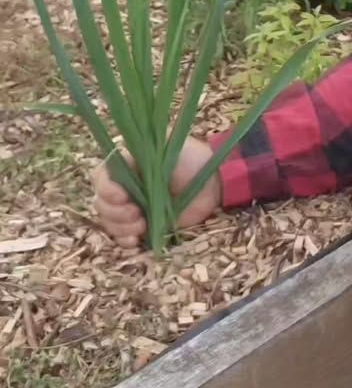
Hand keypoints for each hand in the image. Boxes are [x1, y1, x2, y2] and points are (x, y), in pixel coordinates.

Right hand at [93, 136, 221, 248]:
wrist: (214, 180)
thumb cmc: (191, 158)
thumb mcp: (167, 146)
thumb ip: (143, 152)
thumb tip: (120, 156)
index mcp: (127, 165)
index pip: (101, 176)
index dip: (106, 189)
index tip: (122, 196)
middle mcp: (126, 186)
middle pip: (101, 202)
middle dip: (114, 212)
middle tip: (136, 213)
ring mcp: (134, 207)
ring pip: (109, 221)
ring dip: (120, 227)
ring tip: (141, 226)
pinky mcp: (144, 225)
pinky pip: (122, 237)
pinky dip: (124, 240)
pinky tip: (135, 241)